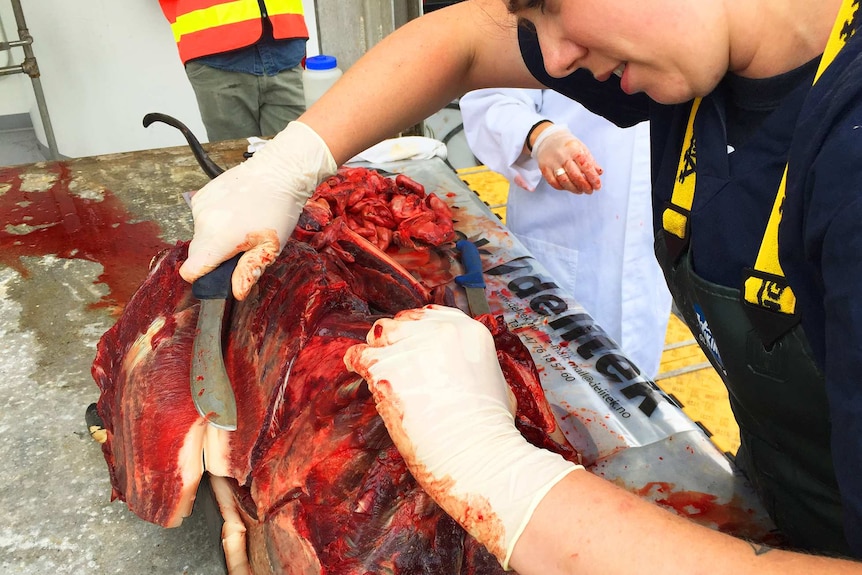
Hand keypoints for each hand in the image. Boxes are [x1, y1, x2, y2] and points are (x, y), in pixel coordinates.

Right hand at [179, 121, 336, 299]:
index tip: (218, 273)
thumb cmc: (278, 210)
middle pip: (196, 253)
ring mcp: (199, 206)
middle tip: (240, 247)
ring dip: (215, 236)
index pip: (191, 270)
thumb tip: (236, 293)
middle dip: (213, 256)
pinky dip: (214, 220)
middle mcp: (203, 222)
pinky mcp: (201, 194)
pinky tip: (235, 211)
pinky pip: (201, 217)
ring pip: (200, 235)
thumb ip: (249, 271)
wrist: (278, 171)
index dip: (202, 277)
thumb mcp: (271, 247)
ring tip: (241, 225)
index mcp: (219, 239)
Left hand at [343, 305, 579, 567]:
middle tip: (394, 362)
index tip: (412, 344)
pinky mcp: (386, 368)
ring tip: (378, 369)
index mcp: (469, 331)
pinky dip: (356, 364)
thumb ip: (472, 366)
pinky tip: (358, 372)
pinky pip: (359, 355)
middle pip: (404, 322)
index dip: (419, 331)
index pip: (433, 315)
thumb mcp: (497, 384)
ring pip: (380, 333)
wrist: (478, 454)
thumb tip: (460, 369)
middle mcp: (441, 330)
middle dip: (397, 340)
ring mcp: (412, 346)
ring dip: (378, 350)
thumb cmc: (491, 432)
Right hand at [531, 124, 602, 193]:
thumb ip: (590, 161)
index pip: (585, 165)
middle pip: (575, 175)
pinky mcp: (544, 168)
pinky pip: (554, 183)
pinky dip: (562, 188)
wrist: (548, 139)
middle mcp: (562, 155)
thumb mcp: (581, 148)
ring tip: (581, 190)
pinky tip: (568, 188)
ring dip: (574, 189)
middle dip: (585, 186)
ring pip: (564, 181)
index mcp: (574, 149)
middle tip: (590, 191)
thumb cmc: (568, 145)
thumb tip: (599, 173)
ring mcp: (552, 163)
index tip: (597, 186)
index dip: (593, 178)